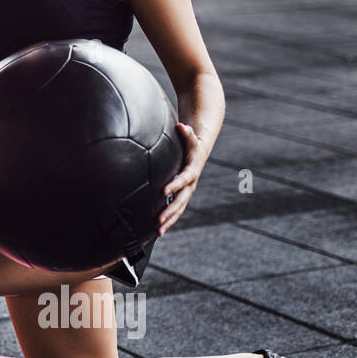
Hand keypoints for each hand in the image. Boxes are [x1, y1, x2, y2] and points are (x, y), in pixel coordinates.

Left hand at [158, 122, 203, 236]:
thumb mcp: (191, 137)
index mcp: (191, 171)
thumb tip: (181, 125)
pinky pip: (175, 209)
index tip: (163, 191)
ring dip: (169, 221)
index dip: (174, 185)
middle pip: (181, 200)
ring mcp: (186, 191)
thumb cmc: (191, 143)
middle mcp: (190, 184)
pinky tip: (156, 230)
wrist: (200, 150)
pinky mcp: (181, 195)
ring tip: (158, 232)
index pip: (183, 179)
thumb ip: (187, 133)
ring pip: (179, 209)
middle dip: (170, 211)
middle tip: (158, 221)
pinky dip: (168, 219)